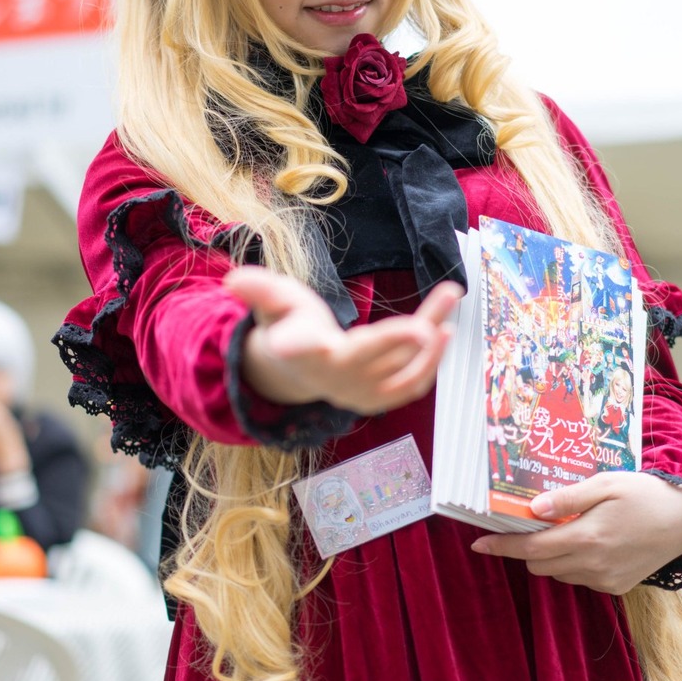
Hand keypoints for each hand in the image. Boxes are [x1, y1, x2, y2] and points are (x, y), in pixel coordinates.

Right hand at [228, 266, 462, 415]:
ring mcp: (359, 393)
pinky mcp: (380, 399)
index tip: (292, 343)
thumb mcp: (274, 303)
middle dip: (395, 342)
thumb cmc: (289, 326)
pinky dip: (431, 362)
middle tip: (424, 325)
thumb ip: (260, 291)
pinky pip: (410, 384)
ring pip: (399, 367)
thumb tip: (232, 281)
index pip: (298, 349)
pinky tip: (446, 330)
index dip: (296, 346)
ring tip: (448, 299)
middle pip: (366, 357)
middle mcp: (332, 377)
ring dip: (429, 339)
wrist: (300, 372)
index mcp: (303, 351)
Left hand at [470, 472, 681, 594]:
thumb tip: (533, 508)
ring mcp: (606, 580)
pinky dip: (575, 564)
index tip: (478, 544)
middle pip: (540, 564)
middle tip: (534, 524)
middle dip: (528, 547)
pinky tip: (591, 543)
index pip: (530, 549)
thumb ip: (568, 498)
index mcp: (586, 538)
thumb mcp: (607, 484)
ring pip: (559, 574)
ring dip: (552, 556)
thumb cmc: (645, 494)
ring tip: (568, 529)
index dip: (502, 546)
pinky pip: (581, 579)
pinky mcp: (617, 587)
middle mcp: (593, 565)